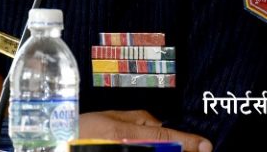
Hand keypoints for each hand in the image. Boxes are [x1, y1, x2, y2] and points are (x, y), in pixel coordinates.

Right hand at [80, 110, 212, 151]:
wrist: (61, 144)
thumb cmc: (81, 130)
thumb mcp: (110, 117)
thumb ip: (138, 119)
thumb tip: (161, 124)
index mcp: (124, 133)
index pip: (163, 136)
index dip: (187, 142)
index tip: (206, 145)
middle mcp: (127, 148)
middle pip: (164, 150)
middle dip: (181, 149)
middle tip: (198, 148)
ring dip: (169, 150)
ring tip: (173, 146)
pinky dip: (153, 150)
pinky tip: (153, 147)